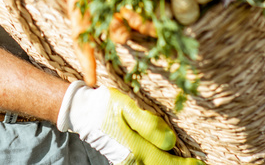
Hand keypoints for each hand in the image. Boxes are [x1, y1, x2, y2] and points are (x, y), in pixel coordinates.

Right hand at [56, 82, 203, 164]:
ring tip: (183, 162)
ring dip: (168, 164)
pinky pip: (146, 163)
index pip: (168, 164)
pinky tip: (164, 158)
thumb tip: (170, 141)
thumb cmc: (105, 106)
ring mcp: (127, 160)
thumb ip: (149, 126)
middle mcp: (133, 160)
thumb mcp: (127, 109)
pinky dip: (158, 162)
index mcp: (136, 150)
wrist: (81, 110)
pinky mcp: (123, 157)